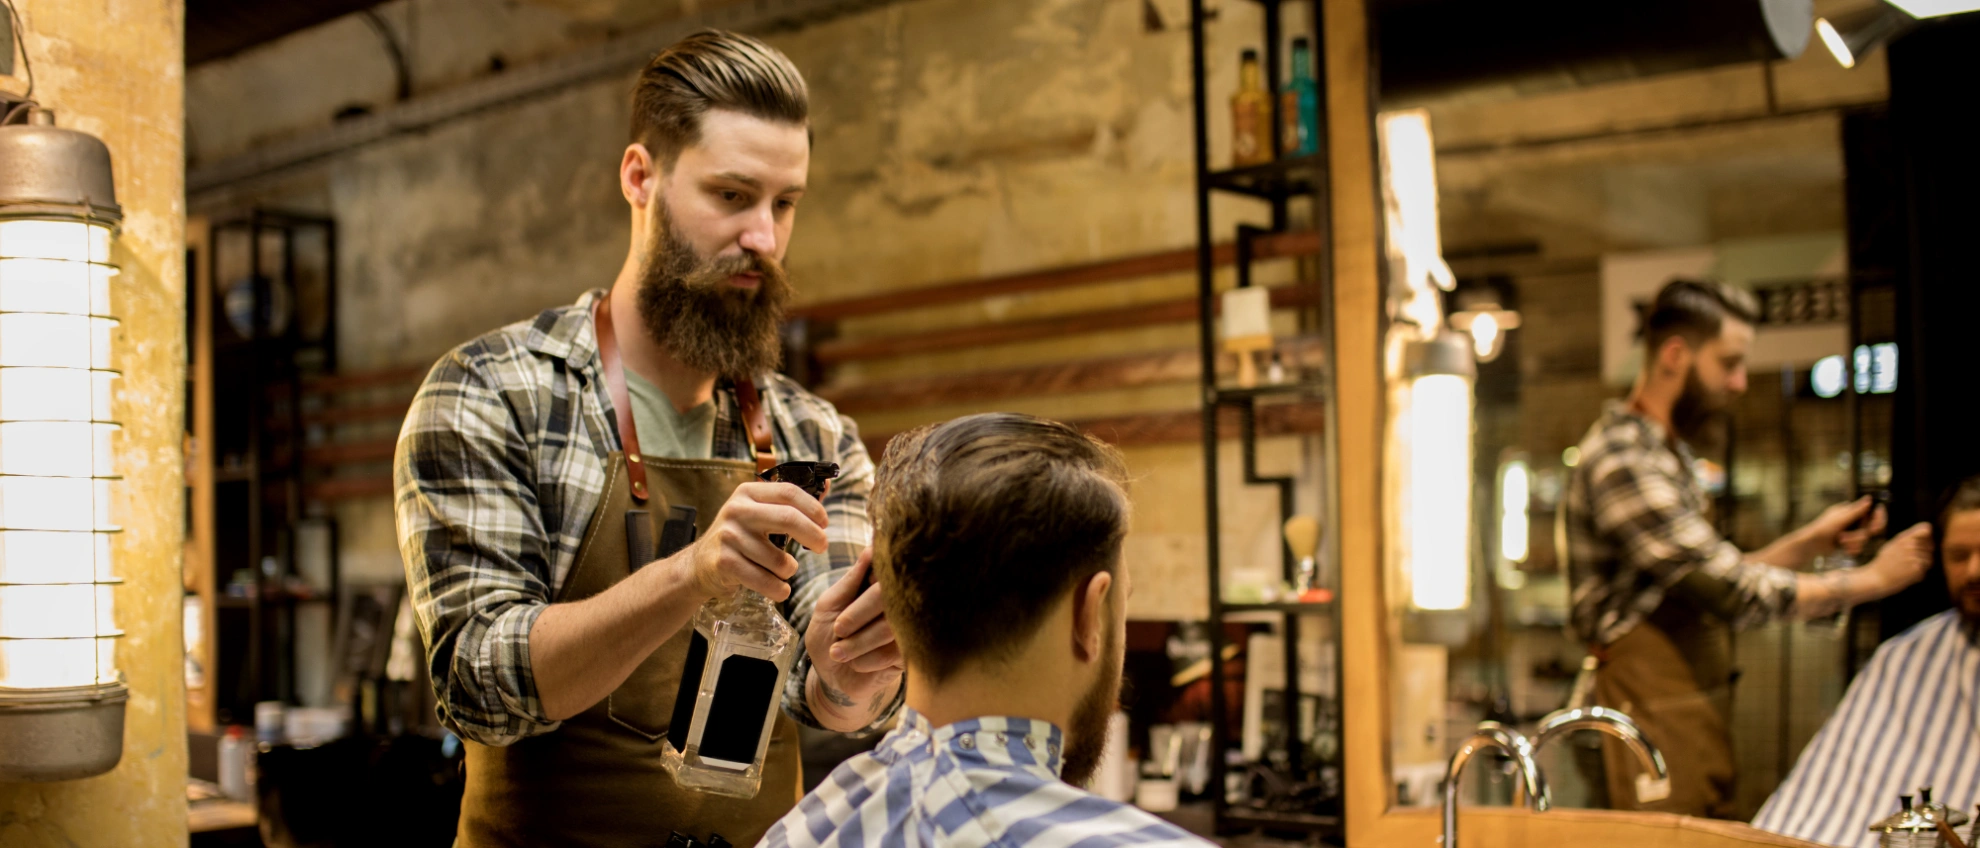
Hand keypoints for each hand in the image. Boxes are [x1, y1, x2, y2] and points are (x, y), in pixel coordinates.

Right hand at [678, 482, 828, 602]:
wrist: (699, 565)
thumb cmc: (739, 538)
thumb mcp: (758, 513)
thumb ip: (790, 503)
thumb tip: (827, 484)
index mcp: (748, 492)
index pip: (789, 492)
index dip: (813, 508)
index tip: (825, 523)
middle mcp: (736, 510)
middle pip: (788, 518)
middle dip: (813, 535)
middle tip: (822, 547)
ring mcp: (728, 536)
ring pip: (779, 559)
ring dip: (790, 570)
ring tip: (784, 571)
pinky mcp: (724, 562)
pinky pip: (765, 580)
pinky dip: (778, 589)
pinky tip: (779, 588)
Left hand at [804, 550, 902, 725]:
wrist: (832, 677)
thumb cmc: (828, 635)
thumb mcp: (828, 605)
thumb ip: (850, 581)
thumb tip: (871, 550)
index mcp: (878, 583)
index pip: (887, 566)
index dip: (872, 575)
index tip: (854, 592)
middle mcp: (897, 601)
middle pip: (887, 596)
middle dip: (858, 614)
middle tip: (839, 629)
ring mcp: (907, 627)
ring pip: (891, 626)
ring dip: (859, 642)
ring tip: (838, 652)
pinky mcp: (910, 653)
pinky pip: (895, 651)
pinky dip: (870, 659)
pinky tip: (857, 663)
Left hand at [1803, 497, 1884, 556]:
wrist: (1812, 545)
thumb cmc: (1823, 529)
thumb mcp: (1840, 519)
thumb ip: (1855, 511)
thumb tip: (1868, 498)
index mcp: (1850, 511)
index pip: (1872, 512)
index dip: (1878, 519)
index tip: (1874, 528)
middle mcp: (1853, 520)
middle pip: (1869, 529)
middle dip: (1858, 535)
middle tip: (1844, 537)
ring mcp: (1851, 531)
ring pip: (1864, 539)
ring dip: (1853, 542)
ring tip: (1840, 541)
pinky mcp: (1849, 542)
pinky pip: (1859, 547)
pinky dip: (1852, 548)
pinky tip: (1843, 549)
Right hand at [1861, 522, 1932, 598]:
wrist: (1875, 578)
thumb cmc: (1883, 563)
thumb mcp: (1892, 545)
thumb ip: (1907, 538)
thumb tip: (1925, 532)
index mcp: (1903, 537)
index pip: (1926, 528)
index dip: (1927, 536)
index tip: (1923, 544)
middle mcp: (1910, 545)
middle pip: (1931, 546)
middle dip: (1925, 554)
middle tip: (1911, 560)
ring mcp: (1914, 556)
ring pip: (1929, 559)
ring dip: (1922, 565)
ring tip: (1907, 568)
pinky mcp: (1917, 569)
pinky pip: (1925, 570)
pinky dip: (1918, 575)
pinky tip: (1906, 575)